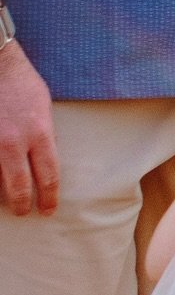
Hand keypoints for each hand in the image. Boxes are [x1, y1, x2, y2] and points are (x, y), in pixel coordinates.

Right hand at [0, 44, 58, 216]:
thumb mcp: (44, 108)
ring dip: (0, 196)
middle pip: (20, 188)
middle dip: (22, 206)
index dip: (49, 198)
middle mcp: (14, 142)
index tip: (48, 209)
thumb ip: (45, 135)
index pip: (49, 178)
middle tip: (24, 211)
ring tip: (5, 201)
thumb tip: (44, 160)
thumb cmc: (21, 83)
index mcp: (39, 134)